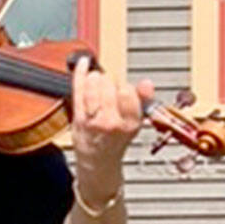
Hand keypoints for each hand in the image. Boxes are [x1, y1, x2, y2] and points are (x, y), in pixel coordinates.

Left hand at [70, 56, 153, 201]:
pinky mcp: (77, 117)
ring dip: (95, 78)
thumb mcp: (136, 122)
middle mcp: (111, 122)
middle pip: (109, 86)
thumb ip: (143, 101)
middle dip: (110, 82)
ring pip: (93, 87)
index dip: (124, 87)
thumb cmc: (116, 139)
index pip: (128, 92)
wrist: (97, 161)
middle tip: (109, 88)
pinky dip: (79, 73)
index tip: (122, 89)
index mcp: (130, 123)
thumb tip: (147, 83)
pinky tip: (82, 62)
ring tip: (97, 81)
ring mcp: (92, 120)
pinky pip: (77, 90)